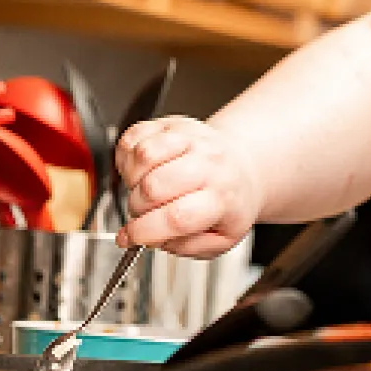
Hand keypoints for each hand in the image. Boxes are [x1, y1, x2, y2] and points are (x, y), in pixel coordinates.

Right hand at [115, 116, 263, 258]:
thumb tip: (153, 241)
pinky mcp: (172, 123)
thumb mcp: (222, 238)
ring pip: (144, 156)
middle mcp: (209, 163)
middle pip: (154, 187)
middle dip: (137, 208)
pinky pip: (134, 138)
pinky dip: (128, 158)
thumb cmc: (228, 202)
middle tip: (145, 213)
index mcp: (222, 197)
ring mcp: (191, 139)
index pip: (177, 217)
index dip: (144, 231)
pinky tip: (143, 170)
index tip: (130, 238)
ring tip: (145, 189)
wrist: (242, 166)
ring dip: (133, 180)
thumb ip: (187, 247)